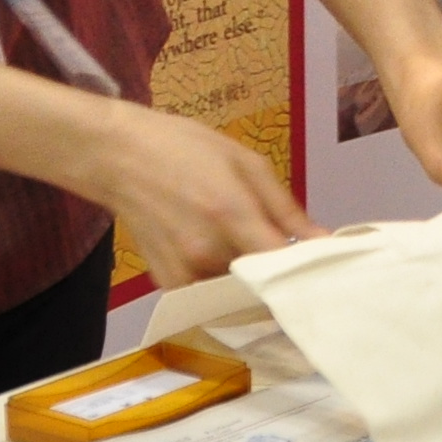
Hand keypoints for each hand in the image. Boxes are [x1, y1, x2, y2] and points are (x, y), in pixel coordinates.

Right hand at [79, 102, 320, 286]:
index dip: (306, 268)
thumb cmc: (187, 148)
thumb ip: (286, 207)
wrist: (119, 158)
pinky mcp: (167, 284)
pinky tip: (222, 254)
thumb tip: (322, 240)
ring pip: (237, 290)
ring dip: (251, 277)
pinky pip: (209, 293)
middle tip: (290, 255)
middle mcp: (206, 253)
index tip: (321, 263)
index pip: (282, 264)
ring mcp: (183, 273)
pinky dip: (223, 281)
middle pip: (262, 281)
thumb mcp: (246, 162)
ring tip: (251, 247)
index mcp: (231, 214)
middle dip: (279, 273)